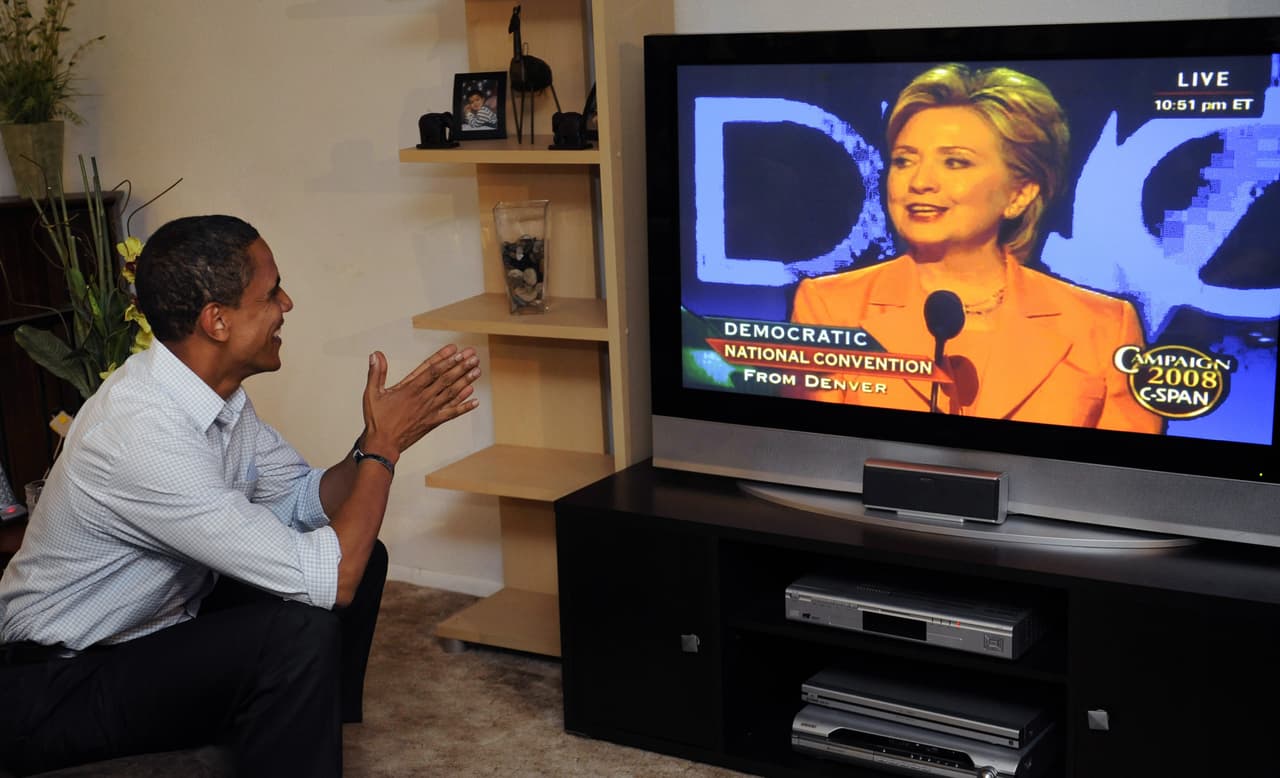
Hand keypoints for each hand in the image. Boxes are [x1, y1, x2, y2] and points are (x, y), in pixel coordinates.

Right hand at [360, 346, 479, 458]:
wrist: (383, 445)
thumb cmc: (377, 419)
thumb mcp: (372, 394)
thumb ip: (376, 373)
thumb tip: (376, 354)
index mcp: (410, 389)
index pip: (432, 371)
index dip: (446, 359)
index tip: (457, 351)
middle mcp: (423, 399)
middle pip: (446, 380)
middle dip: (461, 367)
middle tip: (473, 357)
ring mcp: (430, 411)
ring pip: (451, 394)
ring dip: (466, 382)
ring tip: (477, 371)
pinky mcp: (433, 422)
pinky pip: (452, 413)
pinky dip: (464, 407)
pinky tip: (475, 401)